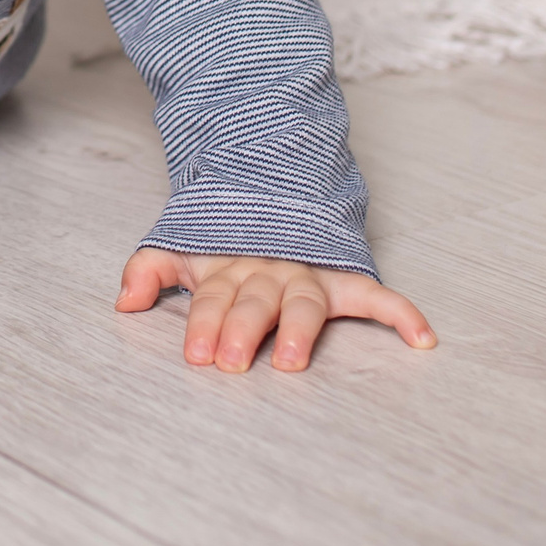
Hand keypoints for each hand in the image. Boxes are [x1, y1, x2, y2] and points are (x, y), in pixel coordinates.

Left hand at [116, 248, 435, 372]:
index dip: (203, 323)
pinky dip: (402, 314)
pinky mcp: (345, 278)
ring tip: (289, 359)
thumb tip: (123, 302)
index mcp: (227, 269)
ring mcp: (308, 273)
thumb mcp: (180, 246)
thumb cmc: (223, 236)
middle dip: (241, 330)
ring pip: (304, 301)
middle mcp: (269, 272)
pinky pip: (378, 295)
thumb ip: (148, 269)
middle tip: (229, 361)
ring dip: (297, 330)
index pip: (211, 298)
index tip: (196, 354)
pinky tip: (422, 339)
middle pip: (255, 302)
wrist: (272, 184)